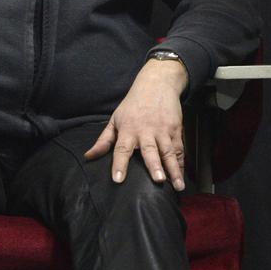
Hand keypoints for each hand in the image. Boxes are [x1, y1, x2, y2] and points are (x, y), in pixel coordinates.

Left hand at [83, 59, 187, 190]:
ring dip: (174, 169)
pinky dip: (181, 164)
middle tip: (158, 180)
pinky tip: (182, 177)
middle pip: (150, 151)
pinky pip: (179, 150)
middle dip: (154, 166)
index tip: (118, 179)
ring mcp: (163, 131)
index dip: (119, 165)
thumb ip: (103, 141)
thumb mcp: (115, 120)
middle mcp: (146, 131)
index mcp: (128, 130)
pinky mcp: (176, 130)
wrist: (157, 84)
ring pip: (168, 152)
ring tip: (178, 185)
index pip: (122, 149)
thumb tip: (88, 156)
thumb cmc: (133, 105)